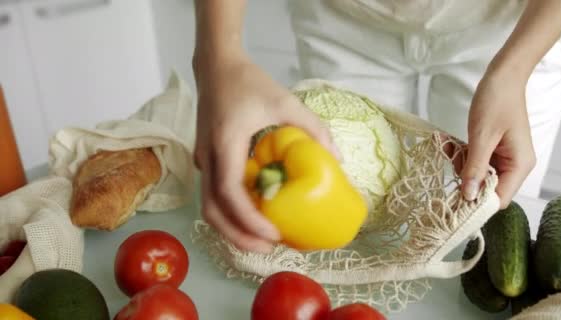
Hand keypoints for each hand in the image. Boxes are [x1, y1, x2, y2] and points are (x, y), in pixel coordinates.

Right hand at [194, 54, 339, 252]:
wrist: (216, 66)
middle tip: (268, 248)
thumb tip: (337, 160)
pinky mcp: (205, 160)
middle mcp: (207, 157)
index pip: (229, 193)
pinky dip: (230, 212)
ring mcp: (202, 160)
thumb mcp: (286, 101)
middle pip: (212, 211)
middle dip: (237, 236)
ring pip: (209, 207)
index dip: (248, 219)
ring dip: (233, 228)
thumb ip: (313, 129)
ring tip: (262, 239)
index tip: (273, 234)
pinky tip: (254, 214)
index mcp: (225, 143)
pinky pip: (214, 195)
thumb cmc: (249, 82)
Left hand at [460, 70, 535, 208]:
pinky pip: (475, 160)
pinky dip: (461, 154)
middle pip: (487, 188)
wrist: (503, 76)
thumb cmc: (496, 102)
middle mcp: (515, 165)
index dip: (477, 203)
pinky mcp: (494, 150)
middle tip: (449, 161)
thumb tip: (468, 196)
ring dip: (459, 163)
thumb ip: (474, 168)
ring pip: (477, 174)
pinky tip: (448, 141)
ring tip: (448, 145)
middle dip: (464, 178)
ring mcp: (505, 157)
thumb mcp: (481, 137)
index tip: (452, 199)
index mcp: (519, 166)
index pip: (499, 199)